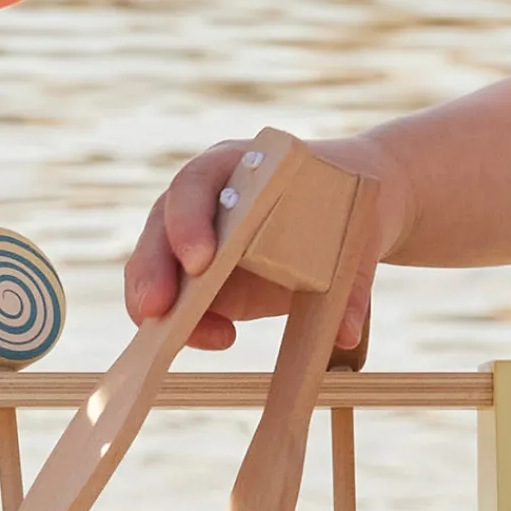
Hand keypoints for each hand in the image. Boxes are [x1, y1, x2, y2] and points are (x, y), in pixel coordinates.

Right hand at [123, 132, 413, 350]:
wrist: (349, 214)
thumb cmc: (350, 210)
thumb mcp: (358, 237)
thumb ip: (350, 283)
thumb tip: (343, 333)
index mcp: (240, 167)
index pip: (196, 183)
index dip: (189, 221)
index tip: (200, 261)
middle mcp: (205, 199)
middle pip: (159, 228)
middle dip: (151, 271)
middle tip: (156, 309)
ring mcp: (194, 238)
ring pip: (153, 267)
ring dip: (152, 305)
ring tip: (170, 343)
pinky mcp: (196, 277)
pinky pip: (172, 300)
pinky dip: (180, 325)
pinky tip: (216, 339)